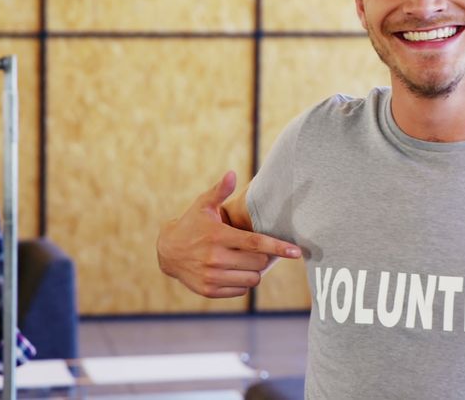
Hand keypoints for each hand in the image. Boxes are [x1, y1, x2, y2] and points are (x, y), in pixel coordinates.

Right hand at [157, 171, 300, 297]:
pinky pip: (241, 291)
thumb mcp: (203, 205)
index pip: (255, 243)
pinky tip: (233, 271)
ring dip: (254, 271)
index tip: (297, 252)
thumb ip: (220, 191)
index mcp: (218, 236)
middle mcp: (215, 258)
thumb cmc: (191, 224)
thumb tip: (232, 173)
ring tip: (244, 260)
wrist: (167, 251)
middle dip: (263, 257)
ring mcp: (211, 276)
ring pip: (253, 280)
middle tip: (254, 250)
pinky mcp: (209, 290)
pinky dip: (243, 282)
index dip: (278, 247)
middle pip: (259, 263)